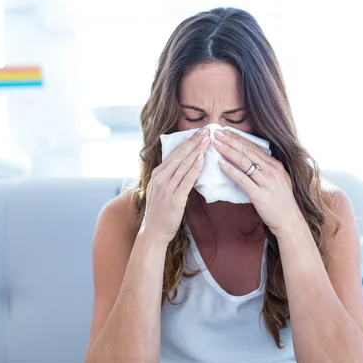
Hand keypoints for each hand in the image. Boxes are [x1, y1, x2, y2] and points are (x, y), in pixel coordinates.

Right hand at [141, 127, 209, 243]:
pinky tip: (202, 159)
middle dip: (194, 141)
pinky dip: (195, 168)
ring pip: (184, 164)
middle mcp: (160, 178)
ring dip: (197, 150)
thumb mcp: (160, 189)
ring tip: (208, 140)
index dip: (188, 141)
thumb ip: (169, 176)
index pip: (174, 153)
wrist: (153, 232)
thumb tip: (184, 164)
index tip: (199, 132)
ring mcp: (166, 188)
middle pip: (180, 155)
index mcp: (157, 174)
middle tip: (207, 130)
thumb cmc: (160, 212)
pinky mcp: (175, 198)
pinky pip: (187, 179)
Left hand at [212, 129, 304, 235]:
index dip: (239, 138)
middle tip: (217, 132)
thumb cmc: (282, 201)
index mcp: (276, 165)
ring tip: (216, 144)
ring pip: (243, 162)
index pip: (254, 147)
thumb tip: (253, 159)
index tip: (226, 131)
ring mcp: (266, 182)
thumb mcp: (280, 179)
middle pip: (247, 151)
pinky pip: (241, 179)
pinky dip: (230, 169)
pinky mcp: (259, 194)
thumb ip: (268, 168)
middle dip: (230, 140)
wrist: (289, 220)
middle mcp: (271, 170)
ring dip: (227, 151)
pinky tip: (220, 163)